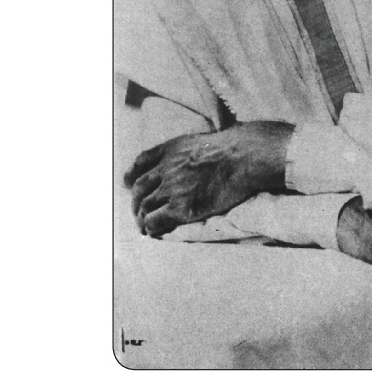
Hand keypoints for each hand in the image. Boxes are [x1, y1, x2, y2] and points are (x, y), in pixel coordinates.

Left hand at [124, 123, 293, 237]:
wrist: (242, 158)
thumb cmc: (233, 149)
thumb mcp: (204, 139)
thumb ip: (190, 150)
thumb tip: (192, 158)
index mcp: (170, 150)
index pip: (141, 162)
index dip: (132, 175)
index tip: (128, 184)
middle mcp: (166, 168)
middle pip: (139, 188)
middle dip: (135, 202)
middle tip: (137, 212)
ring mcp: (172, 188)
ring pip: (145, 206)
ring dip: (141, 218)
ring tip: (143, 227)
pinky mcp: (181, 208)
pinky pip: (155, 221)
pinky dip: (150, 227)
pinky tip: (153, 232)